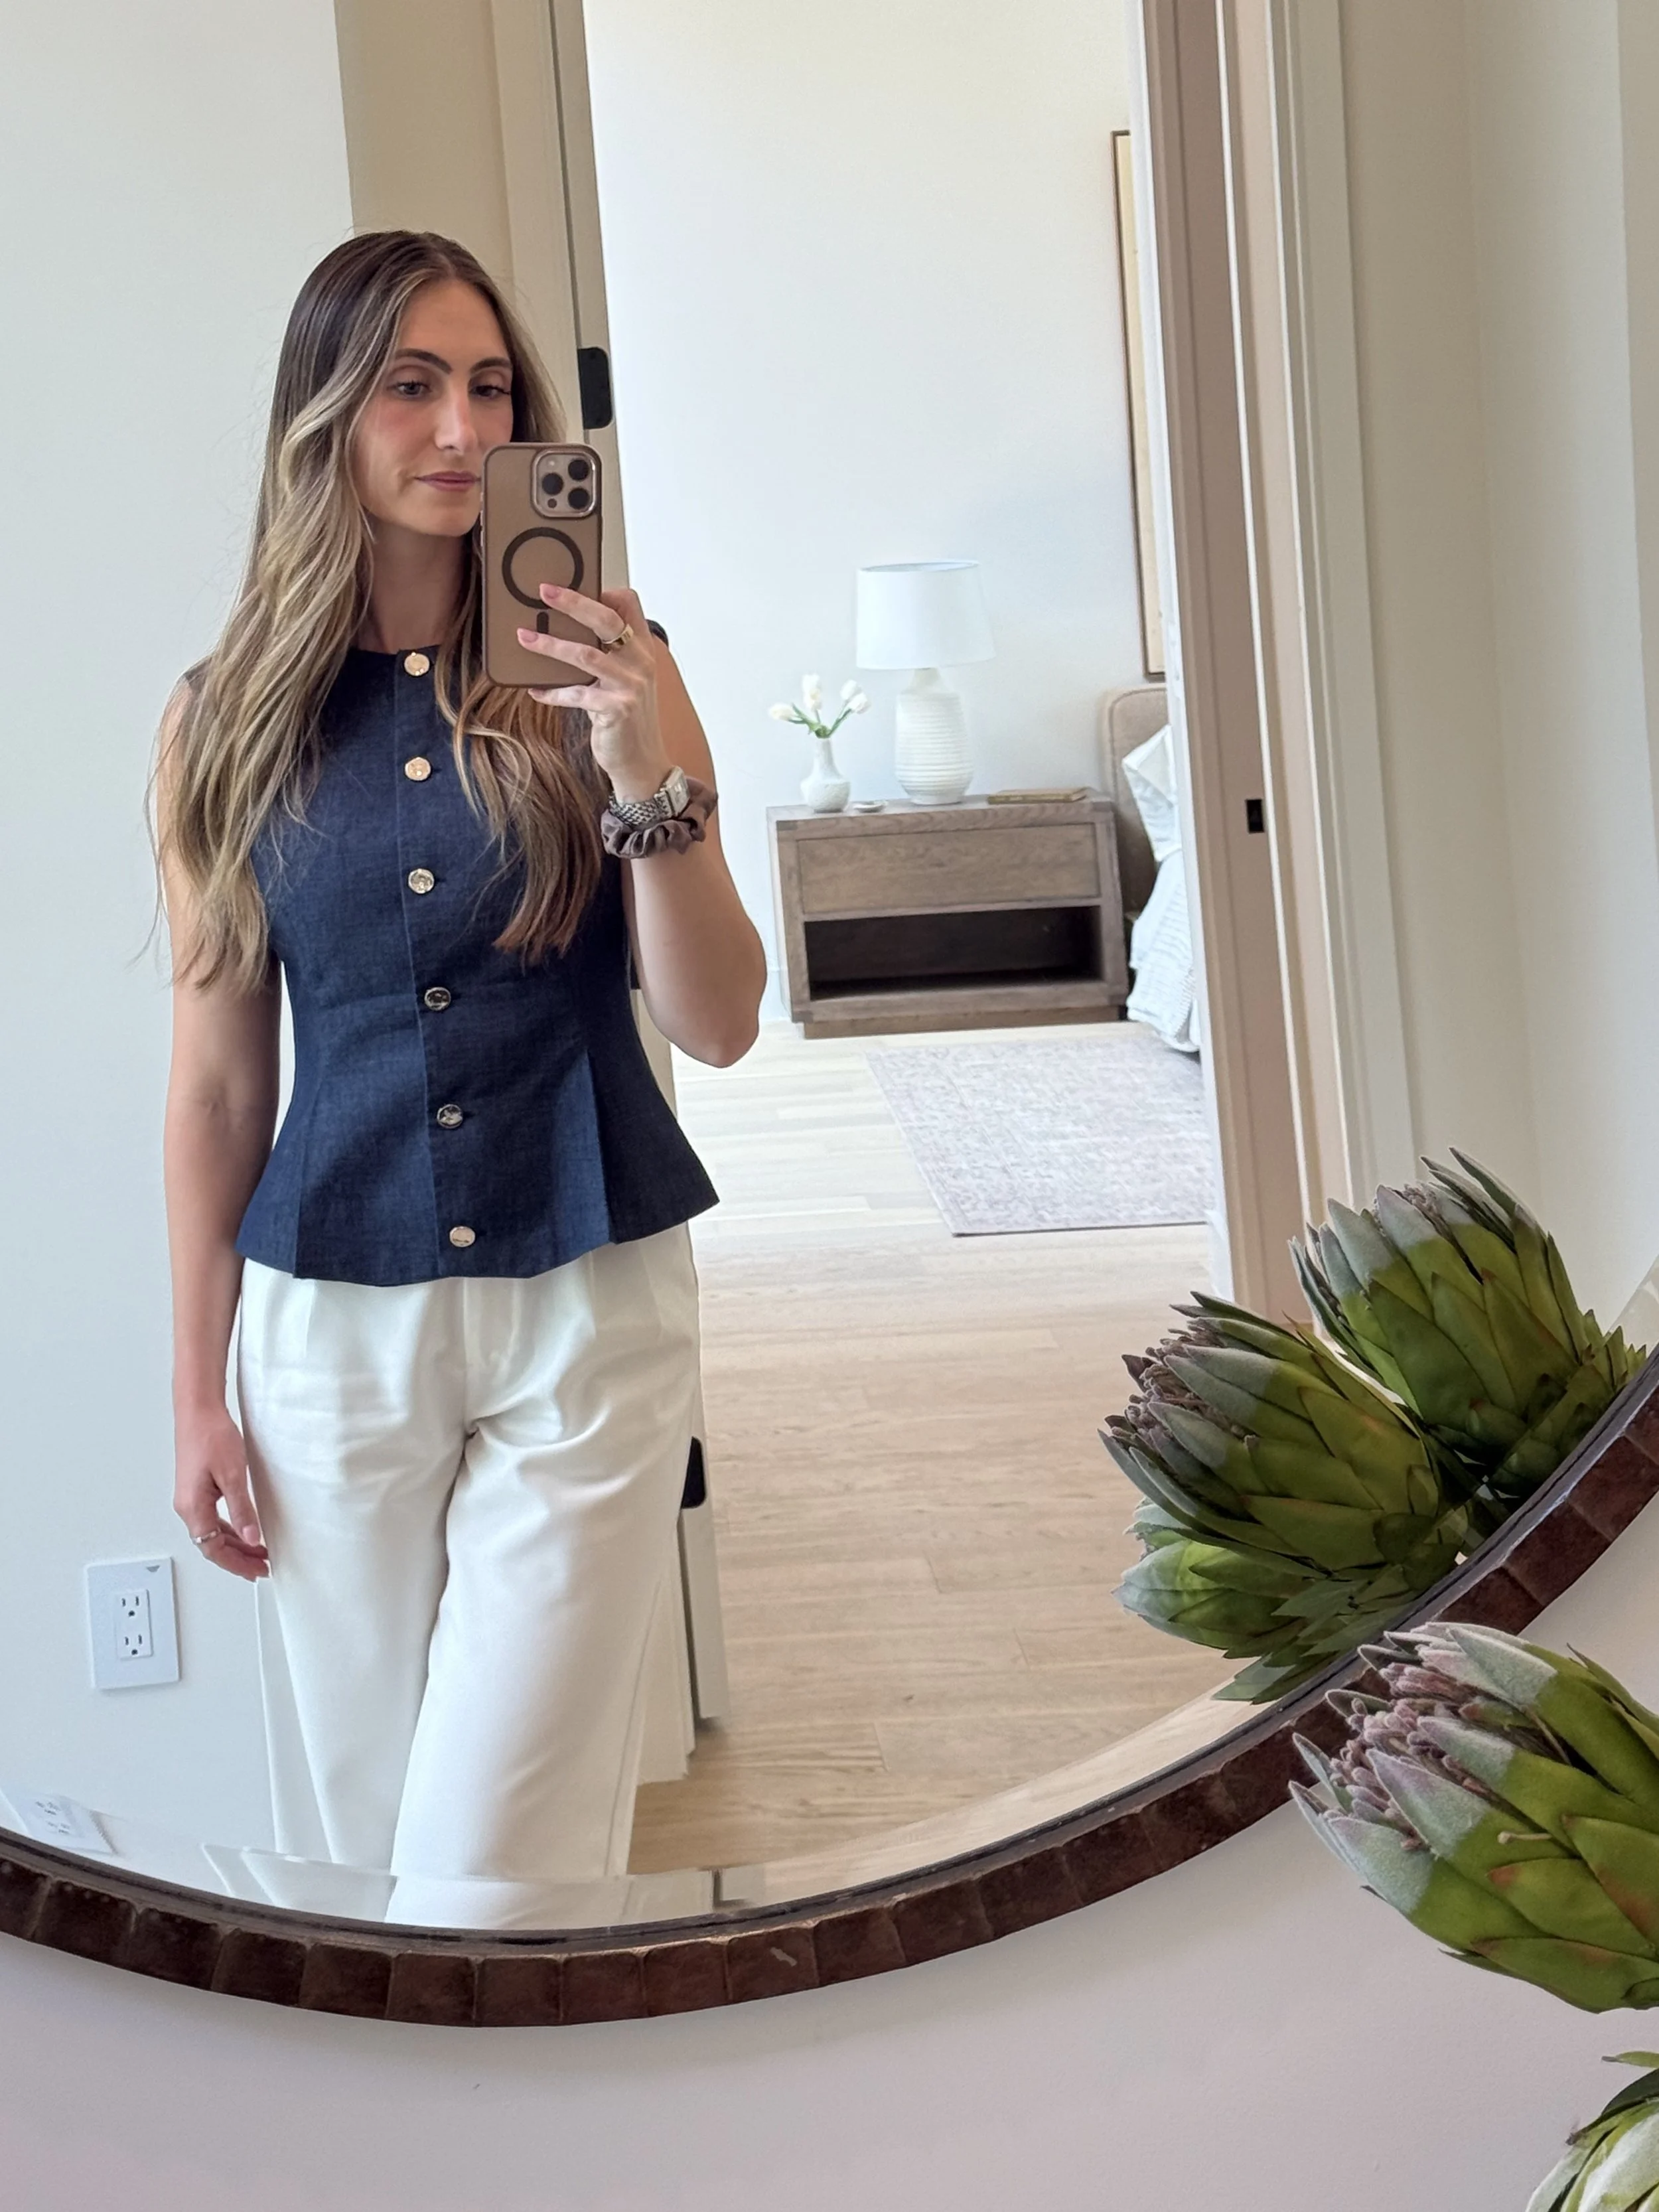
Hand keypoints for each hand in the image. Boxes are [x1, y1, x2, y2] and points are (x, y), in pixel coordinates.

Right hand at [173, 1403, 268, 1580]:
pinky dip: (229, 1529)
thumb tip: (252, 1537)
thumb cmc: (211, 1436)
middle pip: (211, 1545)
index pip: (213, 1549)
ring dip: (235, 1545)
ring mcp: (191, 1498)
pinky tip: (244, 1529)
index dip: (236, 1563)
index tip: (256, 1571)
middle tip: (262, 1566)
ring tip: (258, 1552)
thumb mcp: (233, 1475)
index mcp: (192, 1507)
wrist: (199, 1410)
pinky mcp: (197, 1489)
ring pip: (212, 1533)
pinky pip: (212, 1519)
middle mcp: (187, 1507)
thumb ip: (242, 1509)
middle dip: (238, 1558)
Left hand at [518, 583, 674, 801]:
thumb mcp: (625, 680)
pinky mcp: (616, 710)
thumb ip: (608, 655)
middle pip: (607, 620)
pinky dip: (552, 692)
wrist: (642, 762)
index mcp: (642, 649)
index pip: (630, 605)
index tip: (576, 584)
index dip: (604, 591)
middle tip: (544, 591)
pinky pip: (575, 694)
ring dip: (551, 645)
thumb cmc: (628, 718)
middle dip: (573, 602)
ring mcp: (630, 686)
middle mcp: (640, 663)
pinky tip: (535, 690)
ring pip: (586, 654)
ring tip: (524, 637)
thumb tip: (565, 631)